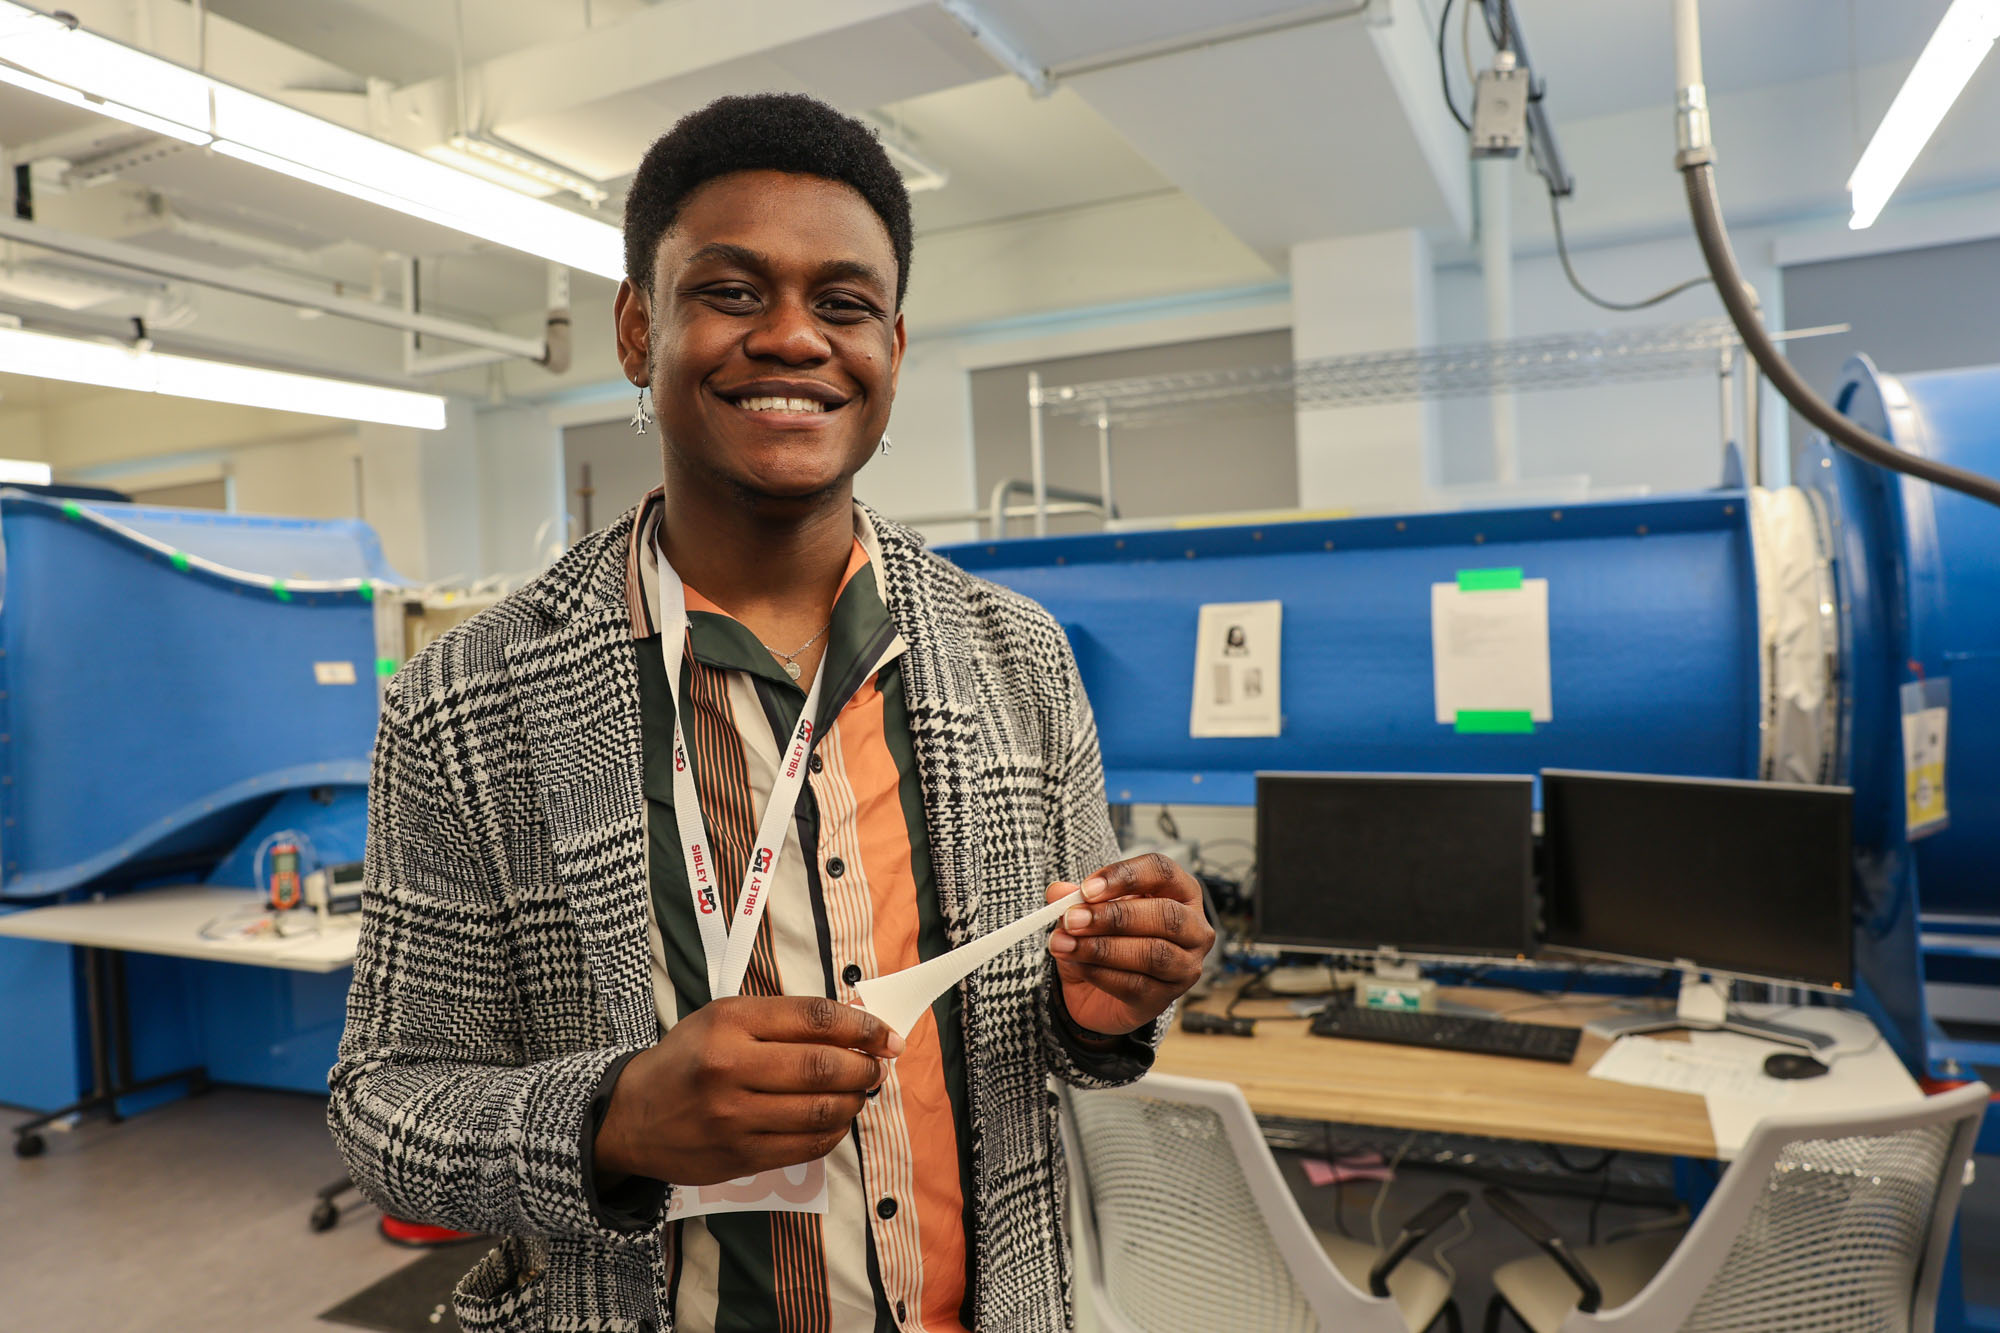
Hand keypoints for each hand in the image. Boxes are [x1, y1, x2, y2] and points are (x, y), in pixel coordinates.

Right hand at [594, 996, 903, 1185]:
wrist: (632, 1116)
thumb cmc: (687, 1059)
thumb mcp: (724, 1018)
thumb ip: (784, 1020)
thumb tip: (855, 1025)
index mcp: (730, 1022)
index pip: (814, 1019)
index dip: (862, 1027)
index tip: (886, 1036)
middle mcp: (731, 1068)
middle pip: (824, 1067)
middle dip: (865, 1068)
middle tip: (876, 1067)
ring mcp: (734, 1117)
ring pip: (821, 1111)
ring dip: (855, 1102)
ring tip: (858, 1092)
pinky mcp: (739, 1156)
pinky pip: (807, 1147)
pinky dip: (834, 1132)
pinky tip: (835, 1120)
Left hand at [1046, 854, 1214, 1036]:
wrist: (1099, 990)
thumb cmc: (1108, 936)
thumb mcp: (1087, 911)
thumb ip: (1075, 899)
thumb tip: (1058, 892)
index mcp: (1180, 891)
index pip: (1161, 872)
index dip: (1124, 876)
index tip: (1086, 889)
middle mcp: (1194, 927)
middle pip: (1164, 914)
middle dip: (1114, 917)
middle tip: (1072, 919)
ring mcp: (1185, 965)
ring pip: (1152, 953)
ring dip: (1102, 948)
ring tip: (1064, 944)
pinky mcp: (1166, 997)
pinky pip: (1136, 984)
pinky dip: (1099, 973)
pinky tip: (1076, 964)